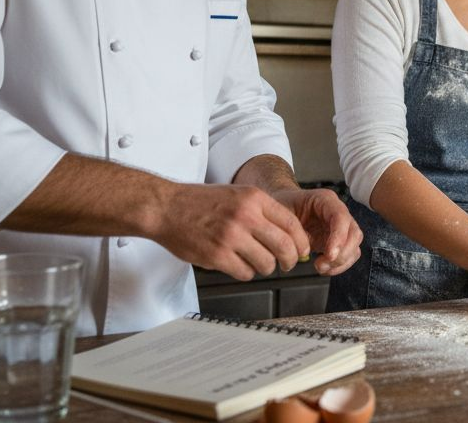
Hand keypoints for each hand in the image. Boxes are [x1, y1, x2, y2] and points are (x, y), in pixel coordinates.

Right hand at [154, 183, 310, 279]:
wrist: (166, 207)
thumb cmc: (199, 201)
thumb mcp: (237, 194)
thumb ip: (262, 210)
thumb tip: (289, 232)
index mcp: (254, 198)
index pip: (291, 224)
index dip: (301, 241)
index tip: (301, 250)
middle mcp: (245, 216)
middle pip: (284, 246)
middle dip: (291, 260)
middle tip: (288, 264)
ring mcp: (231, 237)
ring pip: (266, 263)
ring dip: (266, 268)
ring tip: (257, 263)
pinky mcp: (217, 256)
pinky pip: (245, 273)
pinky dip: (246, 273)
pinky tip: (238, 265)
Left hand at [269, 187, 362, 275]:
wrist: (282, 208)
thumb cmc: (282, 206)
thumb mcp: (282, 212)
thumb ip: (292, 229)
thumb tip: (298, 249)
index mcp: (325, 199)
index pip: (341, 217)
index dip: (339, 237)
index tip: (330, 255)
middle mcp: (337, 212)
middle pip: (354, 233)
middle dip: (342, 253)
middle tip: (323, 264)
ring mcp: (340, 227)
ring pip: (354, 246)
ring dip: (340, 262)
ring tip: (320, 267)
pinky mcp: (338, 241)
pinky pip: (348, 256)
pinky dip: (339, 266)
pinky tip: (324, 269)